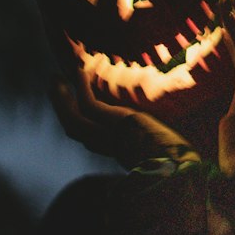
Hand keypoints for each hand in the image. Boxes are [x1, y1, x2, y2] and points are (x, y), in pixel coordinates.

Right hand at [50, 71, 193, 169]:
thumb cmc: (178, 158)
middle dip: (62, 108)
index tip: (76, 106)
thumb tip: (174, 143)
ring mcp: (109, 137)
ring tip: (55, 79)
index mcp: (119, 152)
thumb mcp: (165, 145)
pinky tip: (81, 70)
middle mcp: (109, 147)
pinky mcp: (113, 124)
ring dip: (61, 99)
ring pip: (72, 120)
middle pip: (74, 129)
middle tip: (55, 87)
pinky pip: (88, 104)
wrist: (179, 164)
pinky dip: (81, 87)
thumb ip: (161, 141)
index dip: (81, 123)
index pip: (90, 140)